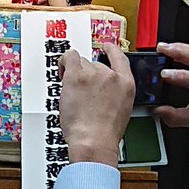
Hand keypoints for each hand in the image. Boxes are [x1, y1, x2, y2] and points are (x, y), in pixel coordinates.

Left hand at [58, 44, 133, 167]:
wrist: (93, 140)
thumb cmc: (104, 132)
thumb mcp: (121, 109)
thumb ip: (114, 93)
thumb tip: (102, 88)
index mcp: (126, 84)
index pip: (120, 57)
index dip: (111, 50)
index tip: (106, 47)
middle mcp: (110, 75)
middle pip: (96, 63)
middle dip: (88, 75)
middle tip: (82, 91)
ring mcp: (93, 74)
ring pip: (81, 62)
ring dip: (75, 72)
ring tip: (72, 87)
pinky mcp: (76, 76)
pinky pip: (68, 57)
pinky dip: (64, 61)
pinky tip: (62, 70)